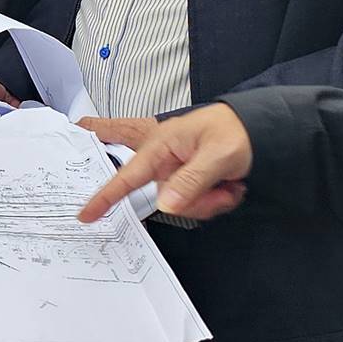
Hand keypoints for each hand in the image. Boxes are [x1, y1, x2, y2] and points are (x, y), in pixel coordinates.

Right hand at [78, 103, 251, 221]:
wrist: (256, 128)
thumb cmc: (235, 130)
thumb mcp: (219, 155)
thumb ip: (192, 180)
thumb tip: (166, 203)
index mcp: (161, 144)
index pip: (128, 175)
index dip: (105, 196)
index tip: (86, 213)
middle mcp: (164, 159)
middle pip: (163, 198)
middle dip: (196, 202)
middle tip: (223, 191)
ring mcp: (176, 171)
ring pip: (181, 205)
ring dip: (210, 201)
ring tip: (230, 183)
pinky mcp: (187, 181)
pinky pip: (193, 204)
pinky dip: (215, 201)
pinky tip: (228, 185)